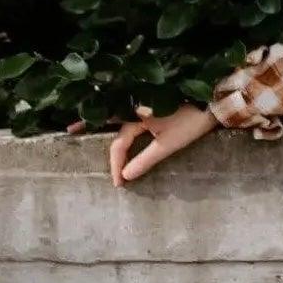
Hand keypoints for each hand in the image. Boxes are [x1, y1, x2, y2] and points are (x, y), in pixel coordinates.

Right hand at [66, 102, 217, 185]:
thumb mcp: (168, 145)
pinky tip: (112, 114)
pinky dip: (116, 110)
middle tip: (69, 130)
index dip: (115, 164)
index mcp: (137, 115)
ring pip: (116, 110)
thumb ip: (145, 159)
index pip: (118, 143)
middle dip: (88, 123)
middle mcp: (136, 104)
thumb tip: (124, 175)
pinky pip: (127, 106)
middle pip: (108, 117)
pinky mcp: (153, 99)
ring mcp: (144, 100)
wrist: (213, 103)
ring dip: (101, 115)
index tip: (118, 184)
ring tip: (83, 120)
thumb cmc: (191, 122)